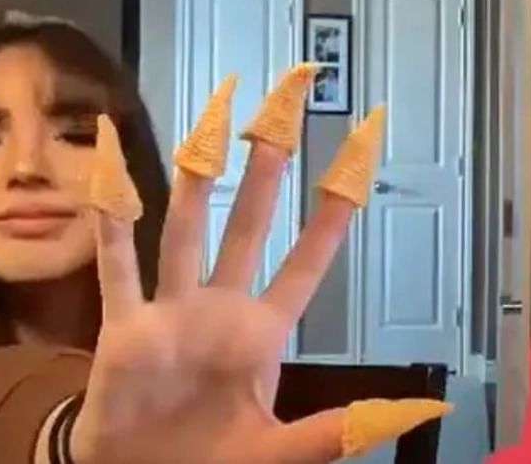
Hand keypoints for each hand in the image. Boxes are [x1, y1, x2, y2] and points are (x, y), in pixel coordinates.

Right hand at [69, 79, 442, 463]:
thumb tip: (421, 410)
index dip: (332, 212)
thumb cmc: (211, 462)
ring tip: (213, 115)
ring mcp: (171, 311)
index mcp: (263, 333)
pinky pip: (117, 265)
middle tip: (285, 102)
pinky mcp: (124, 328)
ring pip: (188, 228)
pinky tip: (109, 171)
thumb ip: (335, 430)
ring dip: (198, 177)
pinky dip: (109, 220)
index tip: (356, 157)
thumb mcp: (278, 451)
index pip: (307, 260)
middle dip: (268, 165)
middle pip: (250, 222)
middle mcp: (220, 307)